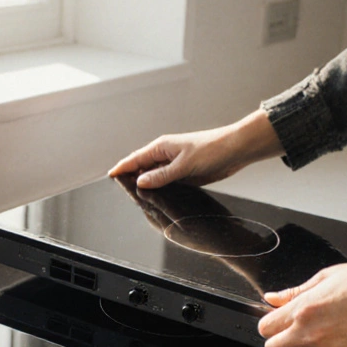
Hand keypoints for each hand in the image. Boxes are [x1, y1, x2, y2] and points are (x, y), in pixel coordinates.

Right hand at [108, 110, 283, 188]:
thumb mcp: (184, 165)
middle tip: (122, 192)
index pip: (135, 159)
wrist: (236, 150)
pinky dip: (161, 190)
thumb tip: (141, 181)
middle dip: (132, 179)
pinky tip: (158, 198)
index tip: (110, 175)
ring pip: (154, 177)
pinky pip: (167, 183)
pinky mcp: (185, 174)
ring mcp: (175, 165)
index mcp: (161, 148)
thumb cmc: (212, 149)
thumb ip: (162, 175)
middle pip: (142, 169)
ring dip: (148, 186)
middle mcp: (165, 156)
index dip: (122, 168)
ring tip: (137, 198)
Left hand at [258, 263, 346, 346]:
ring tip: (325, 333)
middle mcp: (311, 334)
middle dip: (280, 341)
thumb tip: (273, 298)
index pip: (265, 328)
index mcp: (303, 310)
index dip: (271, 324)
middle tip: (294, 331)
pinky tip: (340, 342)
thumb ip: (296, 291)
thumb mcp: (328, 277)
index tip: (279, 321)